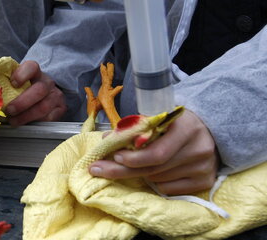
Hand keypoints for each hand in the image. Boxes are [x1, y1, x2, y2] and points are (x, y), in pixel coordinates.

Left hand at [6, 60, 66, 125]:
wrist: (45, 94)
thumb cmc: (24, 89)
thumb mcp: (16, 82)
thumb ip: (4, 85)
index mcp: (35, 72)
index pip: (31, 67)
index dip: (22, 74)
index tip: (13, 83)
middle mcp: (47, 82)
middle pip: (39, 90)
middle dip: (22, 103)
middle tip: (9, 111)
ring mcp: (56, 95)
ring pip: (43, 107)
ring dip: (26, 116)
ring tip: (13, 121)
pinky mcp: (61, 108)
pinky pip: (49, 118)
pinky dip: (35, 122)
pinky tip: (26, 124)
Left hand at [89, 110, 219, 194]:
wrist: (209, 130)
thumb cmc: (175, 124)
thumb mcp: (158, 119)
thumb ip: (134, 128)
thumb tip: (107, 139)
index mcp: (186, 127)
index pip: (157, 152)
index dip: (133, 158)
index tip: (113, 157)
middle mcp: (198, 149)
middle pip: (154, 168)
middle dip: (122, 170)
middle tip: (98, 169)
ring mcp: (203, 167)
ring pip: (158, 179)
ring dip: (141, 174)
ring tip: (136, 164)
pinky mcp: (204, 181)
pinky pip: (168, 189)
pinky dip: (156, 183)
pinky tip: (157, 172)